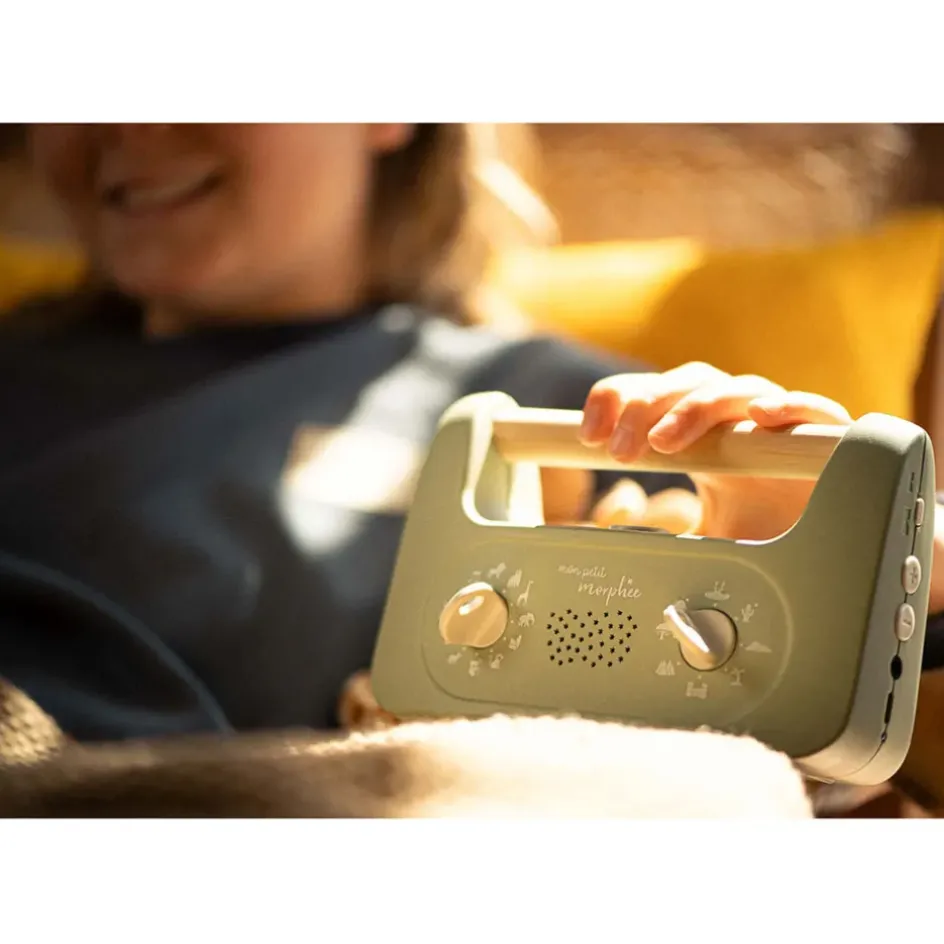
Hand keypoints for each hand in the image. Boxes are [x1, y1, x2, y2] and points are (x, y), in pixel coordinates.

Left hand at [579, 362, 851, 540]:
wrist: (813, 564)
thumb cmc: (747, 540)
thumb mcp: (685, 537)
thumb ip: (648, 533)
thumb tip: (603, 526)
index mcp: (698, 432)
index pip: (651, 391)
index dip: (616, 400)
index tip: (588, 435)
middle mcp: (735, 418)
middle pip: (687, 382)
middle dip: (644, 408)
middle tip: (620, 450)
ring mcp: (777, 425)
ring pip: (735, 388)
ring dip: (694, 408)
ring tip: (664, 443)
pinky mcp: (825, 440)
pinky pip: (812, 408)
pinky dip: (790, 406)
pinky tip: (762, 416)